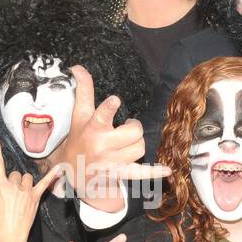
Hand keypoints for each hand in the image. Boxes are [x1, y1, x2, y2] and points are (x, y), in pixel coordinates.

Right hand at [0, 138, 62, 241]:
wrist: (10, 235)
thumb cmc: (0, 221)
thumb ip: (3, 190)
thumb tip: (9, 185)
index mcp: (0, 187)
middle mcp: (14, 186)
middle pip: (15, 174)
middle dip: (14, 181)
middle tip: (13, 196)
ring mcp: (26, 192)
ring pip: (27, 178)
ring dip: (25, 183)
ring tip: (22, 196)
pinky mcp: (35, 197)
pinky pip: (45, 183)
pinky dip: (53, 176)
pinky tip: (60, 168)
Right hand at [58, 65, 169, 209]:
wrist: (74, 172)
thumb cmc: (79, 139)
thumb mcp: (79, 115)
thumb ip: (83, 91)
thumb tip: (78, 67)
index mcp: (93, 128)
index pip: (101, 116)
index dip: (109, 107)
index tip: (115, 101)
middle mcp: (102, 146)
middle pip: (133, 133)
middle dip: (134, 128)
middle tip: (126, 127)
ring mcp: (112, 162)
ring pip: (139, 148)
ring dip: (136, 144)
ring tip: (126, 143)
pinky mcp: (119, 174)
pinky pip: (141, 173)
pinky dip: (154, 172)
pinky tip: (167, 171)